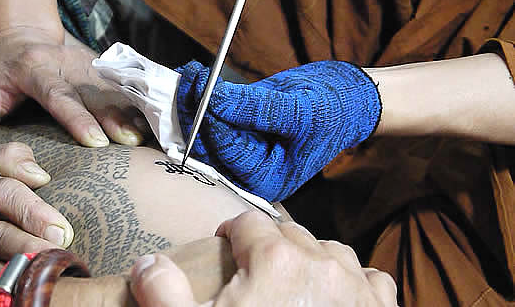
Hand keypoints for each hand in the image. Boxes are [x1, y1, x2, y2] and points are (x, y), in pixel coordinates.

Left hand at [0, 27, 145, 146]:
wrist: (26, 36)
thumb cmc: (1, 71)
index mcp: (36, 69)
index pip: (59, 95)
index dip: (78, 117)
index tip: (95, 141)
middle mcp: (67, 64)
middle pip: (94, 91)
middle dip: (115, 116)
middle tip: (131, 141)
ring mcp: (89, 63)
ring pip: (115, 87)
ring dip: (134, 109)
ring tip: (150, 134)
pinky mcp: (103, 66)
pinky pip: (125, 85)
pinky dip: (142, 101)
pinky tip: (158, 120)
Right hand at [131, 211, 397, 306]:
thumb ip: (164, 295)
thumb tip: (146, 264)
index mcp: (274, 258)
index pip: (247, 221)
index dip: (231, 230)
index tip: (223, 244)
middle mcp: (320, 260)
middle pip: (289, 231)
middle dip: (268, 242)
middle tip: (252, 268)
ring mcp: (356, 285)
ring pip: (331, 250)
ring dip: (311, 256)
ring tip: (293, 278)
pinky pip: (371, 278)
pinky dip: (354, 281)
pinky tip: (340, 296)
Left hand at [176, 60, 381, 200]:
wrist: (350, 99)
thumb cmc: (334, 110)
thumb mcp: (299, 110)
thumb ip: (255, 108)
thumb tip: (212, 98)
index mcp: (266, 179)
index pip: (227, 150)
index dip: (210, 119)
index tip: (199, 86)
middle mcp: (249, 172)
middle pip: (209, 144)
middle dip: (195, 110)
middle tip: (189, 75)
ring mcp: (242, 152)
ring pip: (206, 131)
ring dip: (194, 101)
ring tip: (191, 72)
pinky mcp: (240, 132)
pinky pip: (216, 117)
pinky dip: (205, 98)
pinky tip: (197, 77)